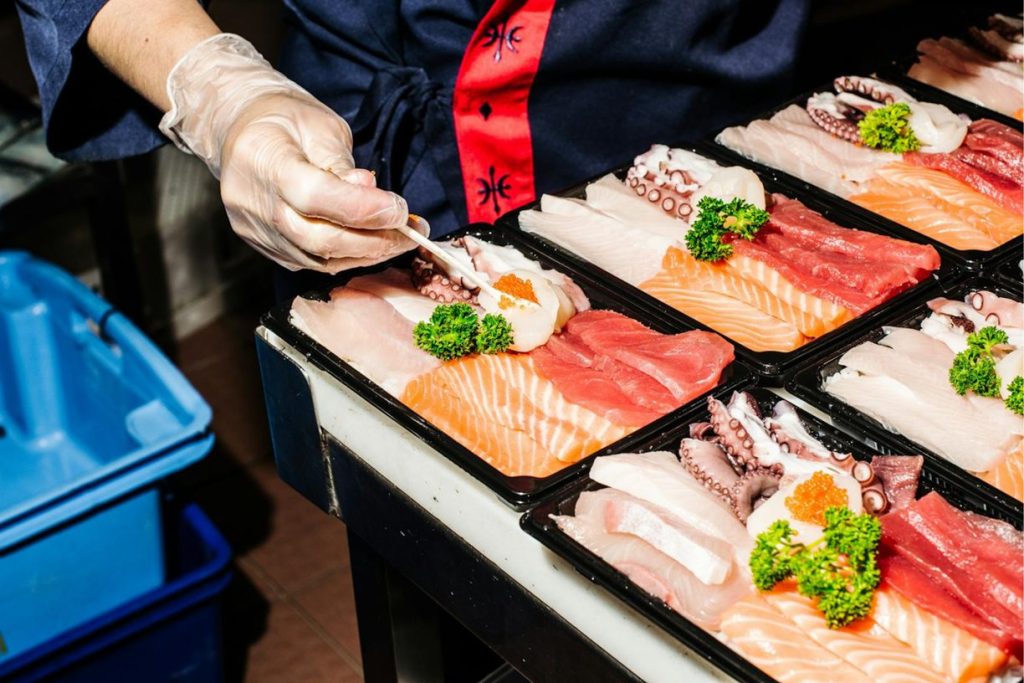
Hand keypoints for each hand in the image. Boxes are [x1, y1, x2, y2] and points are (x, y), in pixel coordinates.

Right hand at [160, 35, 418, 271]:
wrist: (238, 128)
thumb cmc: (284, 118)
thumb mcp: (320, 125)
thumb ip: (342, 163)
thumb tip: (371, 194)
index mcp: (264, 159)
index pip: (315, 196)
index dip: (362, 209)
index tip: (400, 209)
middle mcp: (253, 202)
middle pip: (317, 239)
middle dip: (373, 242)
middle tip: (411, 234)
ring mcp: (255, 229)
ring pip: (316, 259)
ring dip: (365, 254)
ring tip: (398, 240)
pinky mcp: (263, 246)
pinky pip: (308, 262)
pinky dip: (345, 257)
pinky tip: (369, 245)